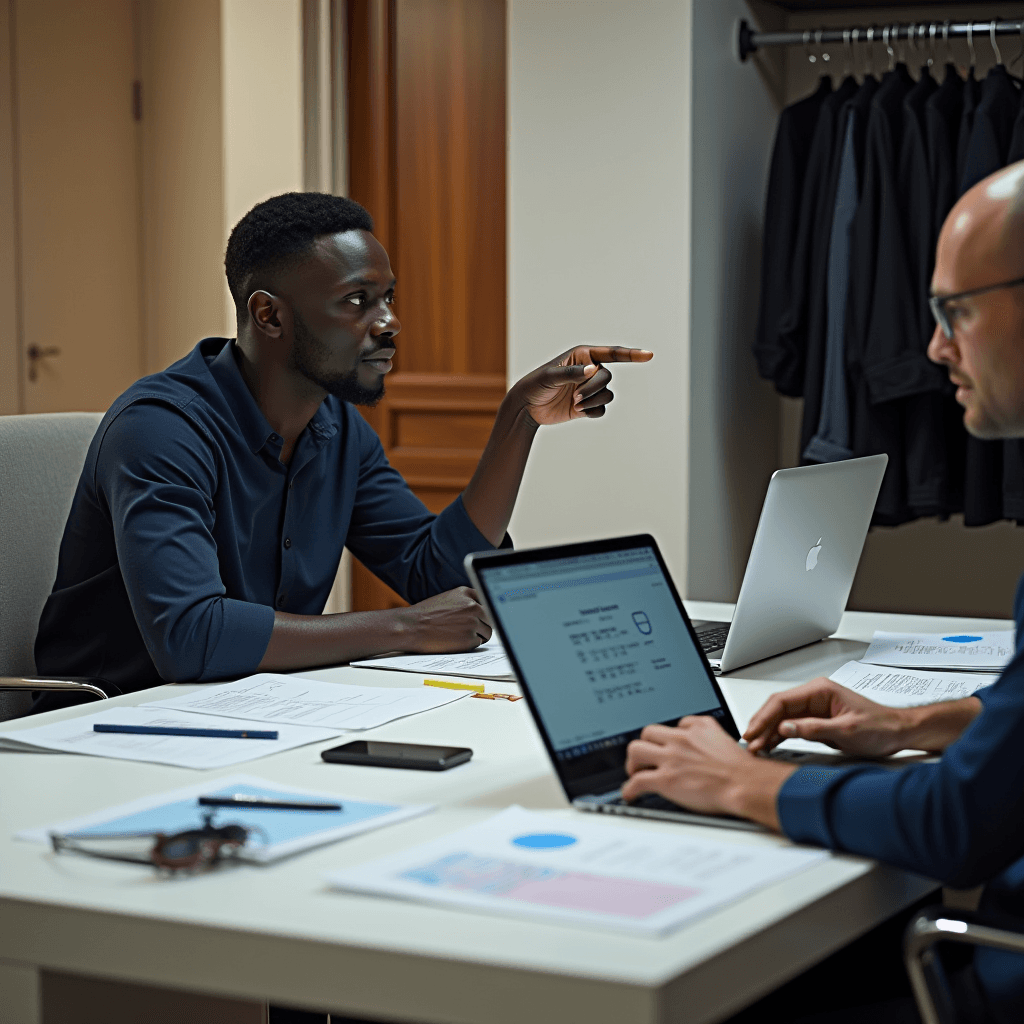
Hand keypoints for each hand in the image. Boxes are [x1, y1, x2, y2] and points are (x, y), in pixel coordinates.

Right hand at [394, 587, 491, 652]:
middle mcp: (472, 606)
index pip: (487, 601)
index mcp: (466, 593)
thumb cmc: (425, 614)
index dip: (484, 611)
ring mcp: (472, 622)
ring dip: (478, 635)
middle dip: (482, 625)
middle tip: (467, 629)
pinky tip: (455, 641)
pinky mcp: (469, 639)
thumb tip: (482, 609)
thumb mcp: (447, 598)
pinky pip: (478, 643)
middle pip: (490, 618)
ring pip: (487, 632)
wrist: (411, 627)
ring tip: (459, 635)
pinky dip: (469, 645)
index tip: (484, 616)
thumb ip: (466, 600)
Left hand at [510, 346, 652, 426]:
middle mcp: (589, 370)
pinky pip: (601, 409)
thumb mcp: (551, 377)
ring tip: (575, 404)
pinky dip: (593, 412)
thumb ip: (573, 373)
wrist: (527, 407)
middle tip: (575, 397)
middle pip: (607, 378)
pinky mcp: (587, 405)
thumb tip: (593, 370)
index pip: (611, 354)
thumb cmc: (536, 385)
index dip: (632, 355)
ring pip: (607, 394)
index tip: (649, 355)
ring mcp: (589, 388)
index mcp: (582, 355)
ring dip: (594, 401)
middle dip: (594, 389)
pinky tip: (579, 412)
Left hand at [621, 716, 793, 828]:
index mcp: (697, 728)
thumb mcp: (726, 740)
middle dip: (645, 746)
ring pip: (635, 750)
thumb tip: (708, 744)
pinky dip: (629, 788)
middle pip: (648, 732)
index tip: (666, 745)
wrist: (746, 784)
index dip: (669, 737)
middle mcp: (681, 739)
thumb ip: (711, 737)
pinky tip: (630, 793)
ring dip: (633, 763)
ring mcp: (671, 758)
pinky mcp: (666, 779)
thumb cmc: (742, 770)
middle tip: (645, 758)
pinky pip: (638, 781)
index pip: (675, 724)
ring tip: (635, 772)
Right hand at [743, 677, 911, 757]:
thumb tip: (784, 728)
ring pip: (781, 717)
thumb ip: (813, 729)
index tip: (753, 732)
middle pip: (777, 708)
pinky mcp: (816, 720)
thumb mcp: (846, 731)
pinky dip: (778, 735)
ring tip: (755, 747)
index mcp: (820, 691)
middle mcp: (814, 696)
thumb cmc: (881, 727)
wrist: (899, 732)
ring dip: (767, 731)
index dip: (763, 718)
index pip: (782, 701)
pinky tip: (769, 744)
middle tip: (749, 742)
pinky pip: (790, 726)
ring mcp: (814, 708)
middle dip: (761, 725)